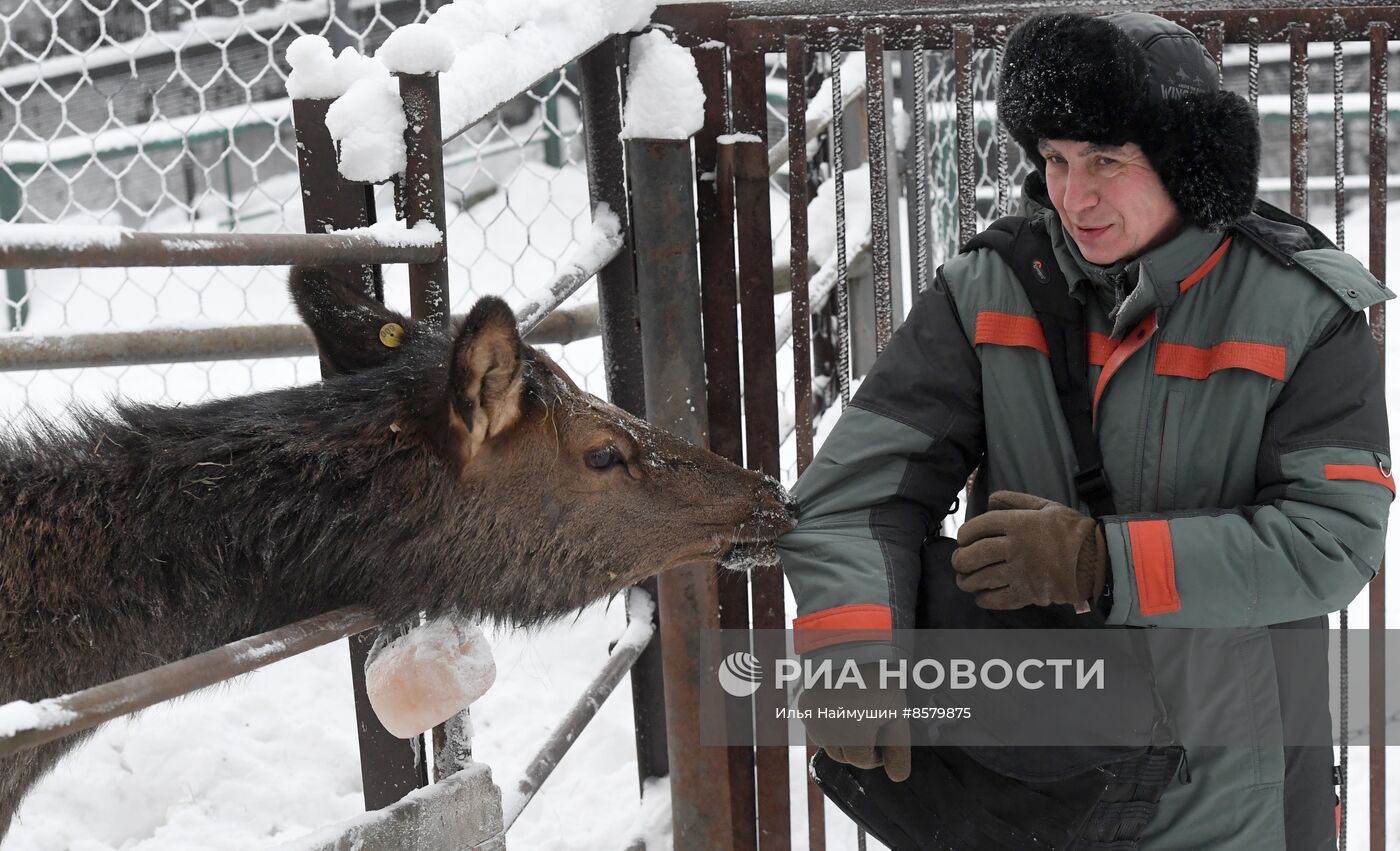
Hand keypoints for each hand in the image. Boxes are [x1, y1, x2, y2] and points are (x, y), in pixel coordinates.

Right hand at [799, 663, 910, 781]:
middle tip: (872, 722)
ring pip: (829, 745)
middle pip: (844, 756)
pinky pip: (817, 730)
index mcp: (851, 733)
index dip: (876, 751)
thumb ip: (898, 750)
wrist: (853, 645)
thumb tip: (897, 778)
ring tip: (856, 715)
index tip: (883, 732)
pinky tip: (841, 709)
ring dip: (843, 739)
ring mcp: (812, 718)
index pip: (862, 760)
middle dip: (859, 746)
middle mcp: (827, 729)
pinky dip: (829, 727)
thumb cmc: (879, 680)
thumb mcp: (898, 713)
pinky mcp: (804, 707)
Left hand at [951, 490, 1106, 609]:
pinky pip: (998, 599)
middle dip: (960, 560)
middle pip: (973, 555)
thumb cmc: (1073, 531)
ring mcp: (1020, 572)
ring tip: (965, 580)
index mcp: (1018, 524)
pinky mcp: (1028, 593)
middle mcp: (1015, 547)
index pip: (978, 527)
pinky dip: (984, 599)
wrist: (1098, 560)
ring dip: (967, 581)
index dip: (964, 534)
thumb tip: (991, 498)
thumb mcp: (1047, 506)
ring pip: (981, 578)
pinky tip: (981, 597)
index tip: (962, 539)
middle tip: (959, 562)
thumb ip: (1017, 500)